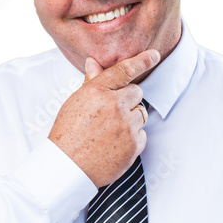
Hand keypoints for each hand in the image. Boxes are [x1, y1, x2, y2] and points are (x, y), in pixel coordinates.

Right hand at [48, 49, 158, 186]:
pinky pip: (142, 134)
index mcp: (97, 91)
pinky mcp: (134, 143)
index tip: (154, 55)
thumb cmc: (68, 135)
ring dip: (130, 120)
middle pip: (137, 93)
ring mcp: (126, 125)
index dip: (142, 61)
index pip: (125, 70)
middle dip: (128, 101)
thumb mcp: (75, 103)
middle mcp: (114, 104)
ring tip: (110, 132)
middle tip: (112, 114)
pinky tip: (114, 145)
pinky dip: (132, 139)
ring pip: (141, 114)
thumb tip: (93, 62)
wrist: (68, 167)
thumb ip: (91, 82)